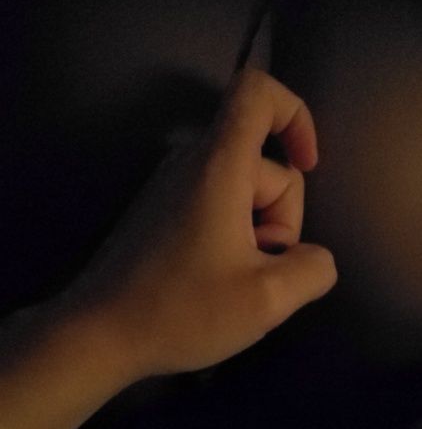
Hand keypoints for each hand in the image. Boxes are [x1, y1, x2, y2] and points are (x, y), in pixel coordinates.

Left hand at [76, 67, 336, 377]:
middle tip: (257, 271)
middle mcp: (192, 163)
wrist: (99, 335)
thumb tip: (316, 259)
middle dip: (280, 219)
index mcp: (218, 167)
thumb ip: (313, 269)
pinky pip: (218, 211)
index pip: (258, 93)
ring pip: (244, 195)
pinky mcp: (161, 214)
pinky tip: (214, 284)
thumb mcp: (268, 300)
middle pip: (264, 166)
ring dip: (256, 237)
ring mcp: (172, 188)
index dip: (296, 115)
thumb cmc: (182, 311)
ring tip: (233, 284)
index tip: (308, 165)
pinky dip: (232, 241)